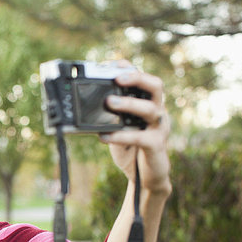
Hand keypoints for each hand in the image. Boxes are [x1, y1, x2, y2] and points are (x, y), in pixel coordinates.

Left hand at [101, 65, 171, 194]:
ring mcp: (159, 128)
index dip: (129, 69)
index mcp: (147, 104)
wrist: (145, 177)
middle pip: (155, 86)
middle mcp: (157, 112)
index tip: (111, 64)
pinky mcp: (156, 145)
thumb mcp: (116, 129)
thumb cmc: (130, 150)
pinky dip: (121, 136)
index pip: (142, 79)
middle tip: (117, 78)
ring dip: (129, 104)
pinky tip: (104, 136)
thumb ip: (106, 118)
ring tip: (108, 102)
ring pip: (150, 109)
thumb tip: (82, 106)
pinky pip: (140, 137)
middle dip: (136, 78)